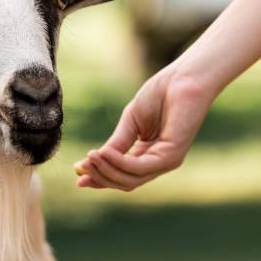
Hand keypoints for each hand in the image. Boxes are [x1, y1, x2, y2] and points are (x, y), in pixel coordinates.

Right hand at [74, 67, 212, 190]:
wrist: (183, 78)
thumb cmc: (160, 94)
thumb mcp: (130, 122)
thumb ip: (116, 144)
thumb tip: (92, 160)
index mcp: (149, 154)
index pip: (123, 176)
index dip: (100, 179)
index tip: (78, 178)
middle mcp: (158, 162)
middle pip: (125, 182)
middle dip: (101, 177)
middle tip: (81, 168)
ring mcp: (167, 162)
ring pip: (131, 179)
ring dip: (106, 170)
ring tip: (89, 157)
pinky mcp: (172, 157)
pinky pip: (139, 167)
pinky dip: (118, 162)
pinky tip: (103, 152)